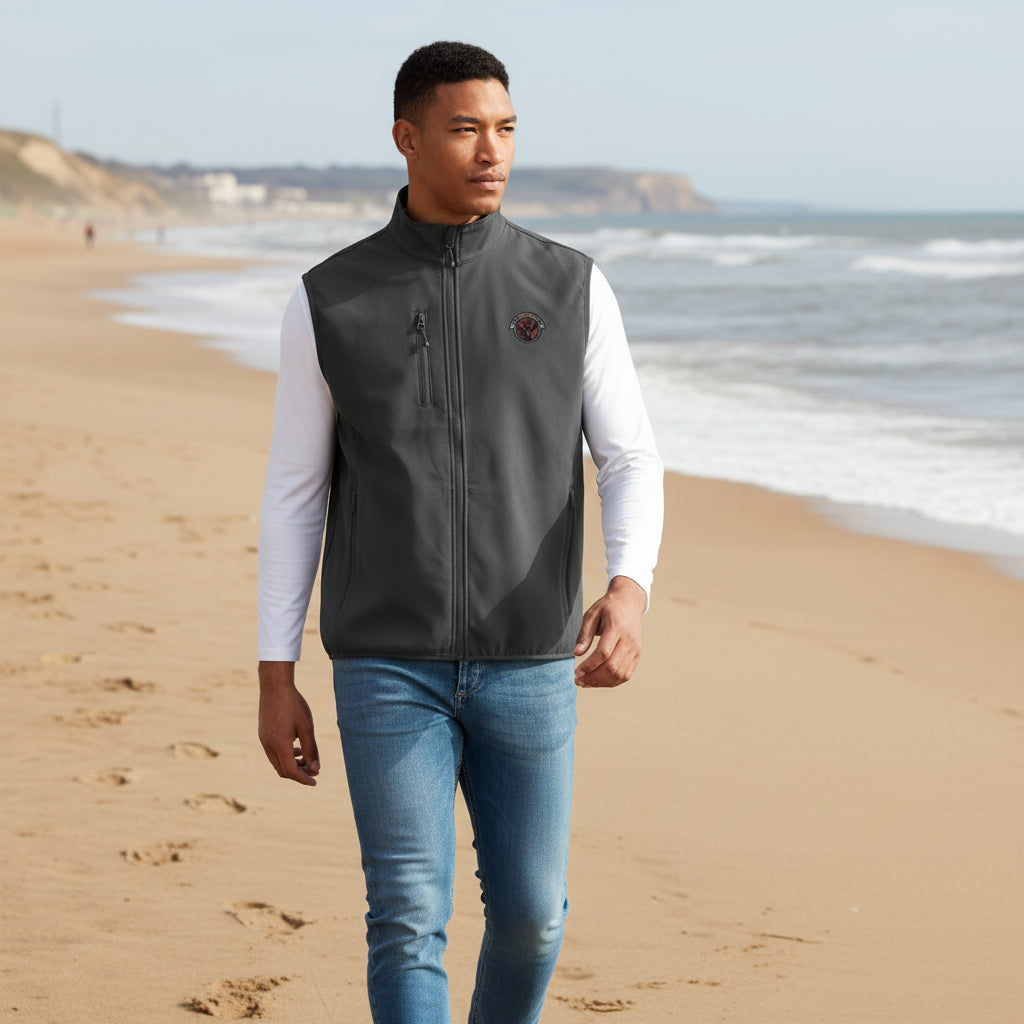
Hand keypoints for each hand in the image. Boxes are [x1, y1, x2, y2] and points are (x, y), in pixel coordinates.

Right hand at [258, 661, 319, 785]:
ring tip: (306, 758)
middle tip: (314, 769)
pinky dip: (285, 755)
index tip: (315, 781)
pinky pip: (273, 752)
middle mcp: (268, 745)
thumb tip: (316, 768)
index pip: (291, 771)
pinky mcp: (263, 734)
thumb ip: (311, 749)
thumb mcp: (307, 727)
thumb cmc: (293, 704)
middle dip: (299, 773)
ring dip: (292, 764)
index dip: (303, 779)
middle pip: (283, 770)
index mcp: (279, 744)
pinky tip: (296, 746)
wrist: (275, 686)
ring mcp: (263, 739)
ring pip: (277, 762)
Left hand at [573, 575, 646, 687]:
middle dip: (593, 677)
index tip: (576, 673)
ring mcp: (635, 649)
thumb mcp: (591, 615)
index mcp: (617, 628)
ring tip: (586, 683)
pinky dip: (612, 682)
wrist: (629, 602)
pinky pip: (626, 675)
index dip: (589, 666)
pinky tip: (599, 682)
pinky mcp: (637, 655)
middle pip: (611, 666)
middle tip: (578, 681)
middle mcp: (629, 640)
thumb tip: (577, 653)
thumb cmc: (607, 608)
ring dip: (601, 682)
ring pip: (620, 674)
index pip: (603, 653)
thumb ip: (584, 634)